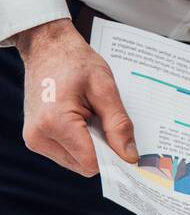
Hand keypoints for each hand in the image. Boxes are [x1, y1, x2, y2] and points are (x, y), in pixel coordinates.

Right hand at [14, 18, 136, 175]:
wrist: (48, 48)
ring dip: (91, 146)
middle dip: (102, 149)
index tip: (127, 145)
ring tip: (90, 116)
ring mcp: (34, 139)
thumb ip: (119, 125)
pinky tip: (82, 120)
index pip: (92, 162)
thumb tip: (130, 156)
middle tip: (106, 121)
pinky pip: (67, 154)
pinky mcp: (36, 138)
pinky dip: (81, 143)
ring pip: (76, 162)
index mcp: (55, 122)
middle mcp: (39, 136)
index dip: (113, 156)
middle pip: (84, 165)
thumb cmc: (75, 63)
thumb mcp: (105, 90)